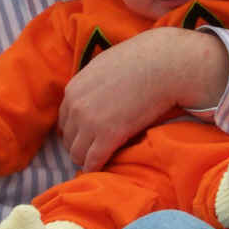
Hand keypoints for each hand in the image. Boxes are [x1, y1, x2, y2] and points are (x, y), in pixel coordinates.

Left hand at [58, 27, 228, 171]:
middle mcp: (76, 106)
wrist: (163, 65)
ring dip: (86, 159)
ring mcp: (90, 122)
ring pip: (76, 153)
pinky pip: (93, 162)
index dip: (75, 131)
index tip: (87, 138)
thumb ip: (91, 83)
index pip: (64, 120)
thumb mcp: (104, 66)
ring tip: (100, 161)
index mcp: (74, 89)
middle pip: (68, 139)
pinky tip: (103, 168)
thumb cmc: (141, 60)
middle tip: (94, 151)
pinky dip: (96, 168)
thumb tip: (94, 92)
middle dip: (80, 146)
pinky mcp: (108, 136)